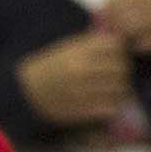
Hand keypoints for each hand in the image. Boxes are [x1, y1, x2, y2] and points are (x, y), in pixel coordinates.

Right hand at [17, 25, 132, 128]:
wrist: (26, 92)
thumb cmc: (50, 67)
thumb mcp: (67, 48)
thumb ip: (92, 44)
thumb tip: (121, 41)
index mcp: (78, 50)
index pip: (116, 46)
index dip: (121, 50)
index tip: (117, 55)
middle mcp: (82, 69)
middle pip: (122, 68)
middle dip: (124, 71)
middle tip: (118, 75)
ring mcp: (83, 90)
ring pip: (120, 89)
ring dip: (121, 89)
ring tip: (114, 90)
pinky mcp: (82, 110)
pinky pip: (110, 107)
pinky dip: (112, 105)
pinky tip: (106, 102)